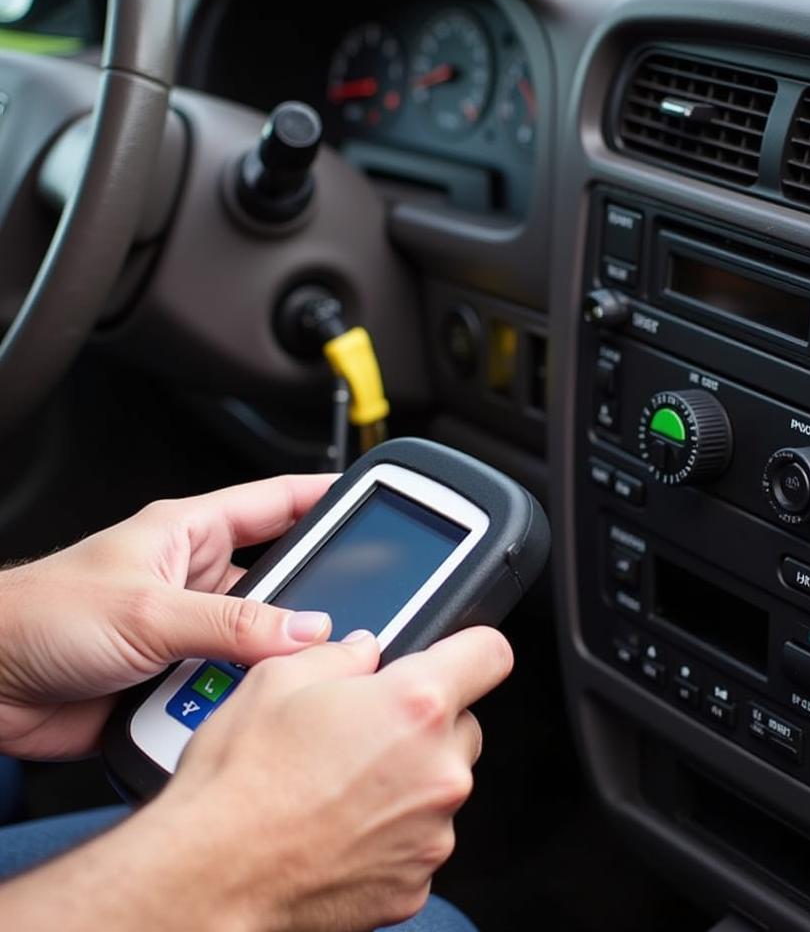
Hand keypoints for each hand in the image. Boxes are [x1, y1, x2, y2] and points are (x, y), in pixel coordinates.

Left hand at [0, 474, 337, 759]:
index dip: (327, 497)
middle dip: (309, 604)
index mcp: (190, 533)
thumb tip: (306, 630)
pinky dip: (240, 700)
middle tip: (348, 623)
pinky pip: (229, 686)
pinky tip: (241, 709)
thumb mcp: (146, 611)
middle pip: (279, 583)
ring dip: (267, 663)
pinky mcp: (177, 678)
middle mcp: (195, 578)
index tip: (374, 504)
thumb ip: (231, 623)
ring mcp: (189, 630)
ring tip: (279, 677)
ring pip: (259, 642)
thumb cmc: (37, 617)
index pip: (277, 502)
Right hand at [156, 627, 512, 931]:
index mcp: (416, 706)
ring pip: (440, 787)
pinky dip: (391, 834)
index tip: (458, 658)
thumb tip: (361, 654)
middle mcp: (439, 771)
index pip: (491, 654)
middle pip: (463, 726)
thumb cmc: (239, 785)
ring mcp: (432, 834)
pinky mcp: (415, 885)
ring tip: (338, 787)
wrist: (207, 881)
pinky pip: (418, 841)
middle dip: (425, 724)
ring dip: (407, 781)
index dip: (471, 649)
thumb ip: (338, 655)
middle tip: (364, 732)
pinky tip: (338, 829)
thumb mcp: (277, 679)